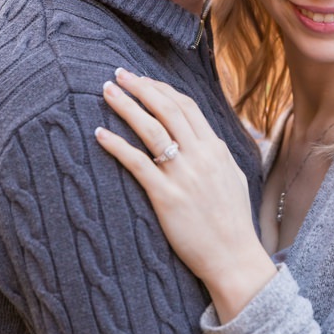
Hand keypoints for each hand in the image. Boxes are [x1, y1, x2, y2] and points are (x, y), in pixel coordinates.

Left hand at [95, 68, 274, 322]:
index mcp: (216, 149)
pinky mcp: (166, 197)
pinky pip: (137, 163)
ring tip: (107, 92)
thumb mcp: (233, 178)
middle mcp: (201, 157)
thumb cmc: (232, 222)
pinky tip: (100, 134)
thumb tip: (210, 138)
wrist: (234, 258)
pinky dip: (117, 145)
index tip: (143, 80)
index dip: (162, 90)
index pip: (187, 107)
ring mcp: (184, 176)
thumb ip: (219, 154)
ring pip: (151, 129)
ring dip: (127, 106)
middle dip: (141, 88)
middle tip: (118, 75)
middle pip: (167, 110)